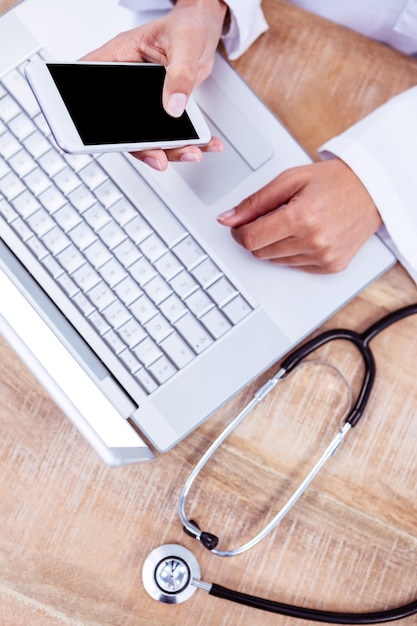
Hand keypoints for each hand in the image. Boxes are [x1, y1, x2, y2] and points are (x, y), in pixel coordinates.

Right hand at [82, 0, 226, 169]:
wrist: (206, 28)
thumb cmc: (188, 24)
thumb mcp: (185, 43)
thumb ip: (179, 75)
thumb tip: (173, 105)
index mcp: (120, 57)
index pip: (92, 86)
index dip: (86, 115)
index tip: (94, 138)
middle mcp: (128, 82)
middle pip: (122, 123)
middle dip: (142, 146)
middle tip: (159, 159)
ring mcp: (145, 98)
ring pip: (147, 134)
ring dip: (170, 149)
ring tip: (191, 153)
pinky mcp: (162, 108)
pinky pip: (170, 132)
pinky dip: (189, 141)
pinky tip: (204, 145)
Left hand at [216, 159, 382, 273]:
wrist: (372, 190)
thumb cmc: (333, 181)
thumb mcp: (289, 180)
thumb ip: (255, 202)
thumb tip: (227, 219)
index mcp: (301, 217)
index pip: (251, 239)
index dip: (239, 232)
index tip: (240, 225)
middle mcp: (313, 241)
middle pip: (261, 253)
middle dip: (257, 236)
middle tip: (270, 218)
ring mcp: (324, 257)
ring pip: (276, 261)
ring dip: (276, 245)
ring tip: (294, 222)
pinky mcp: (331, 266)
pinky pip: (296, 266)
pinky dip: (293, 253)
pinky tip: (306, 234)